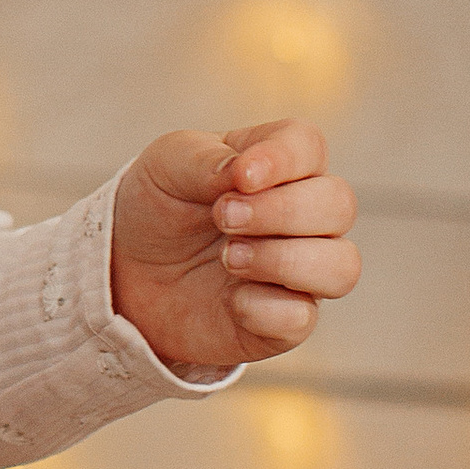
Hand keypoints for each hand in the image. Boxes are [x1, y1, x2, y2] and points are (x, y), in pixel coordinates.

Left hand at [109, 120, 359, 372]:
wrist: (127, 271)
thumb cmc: (159, 205)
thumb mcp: (168, 166)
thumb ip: (209, 161)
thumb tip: (246, 172)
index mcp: (278, 163)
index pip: (309, 147)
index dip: (284, 159)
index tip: (241, 176)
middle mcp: (304, 215)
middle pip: (339, 204)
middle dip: (281, 211)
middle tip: (222, 217)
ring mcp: (300, 270)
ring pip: (342, 266)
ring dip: (283, 260)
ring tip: (228, 257)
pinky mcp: (285, 321)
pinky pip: (302, 318)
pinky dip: (264, 307)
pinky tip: (230, 298)